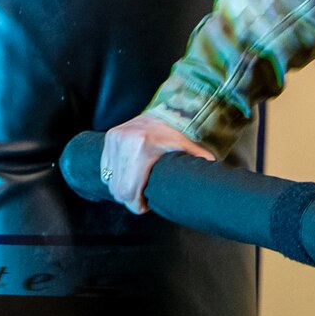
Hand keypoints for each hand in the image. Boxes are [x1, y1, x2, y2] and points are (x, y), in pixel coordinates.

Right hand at [100, 114, 214, 213]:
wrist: (169, 110)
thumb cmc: (179, 134)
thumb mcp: (190, 152)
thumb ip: (199, 168)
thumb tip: (209, 186)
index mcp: (141, 148)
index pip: (128, 191)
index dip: (137, 205)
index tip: (146, 205)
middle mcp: (124, 142)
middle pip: (118, 189)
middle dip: (130, 198)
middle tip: (143, 197)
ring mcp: (114, 139)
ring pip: (110, 180)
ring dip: (122, 187)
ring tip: (137, 185)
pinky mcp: (110, 138)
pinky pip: (105, 168)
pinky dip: (114, 176)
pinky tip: (128, 175)